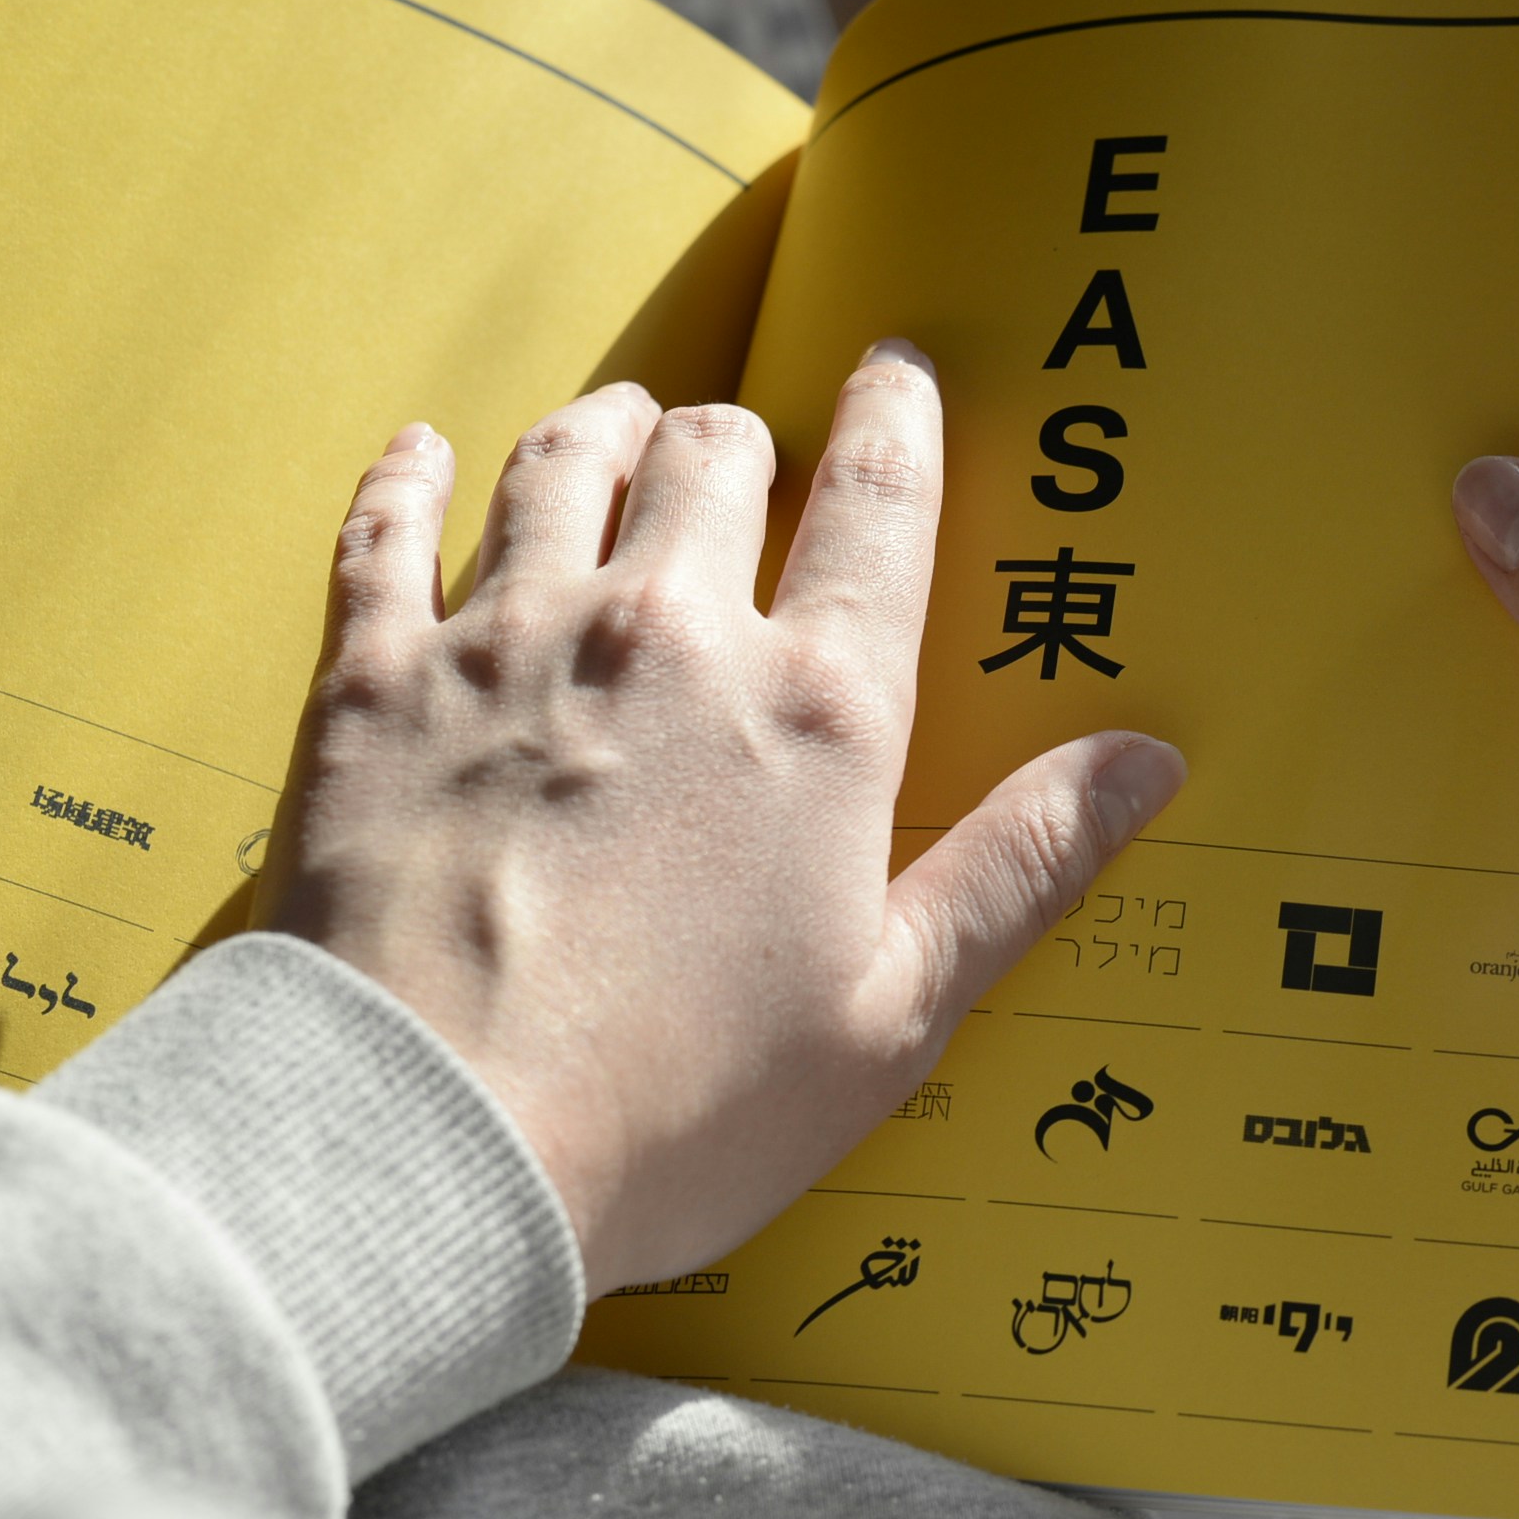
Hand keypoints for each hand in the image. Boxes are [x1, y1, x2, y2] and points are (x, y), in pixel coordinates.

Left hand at [261, 344, 1185, 1291]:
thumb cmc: (678, 1107)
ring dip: (603, 428)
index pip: (879, 503)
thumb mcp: (895, 1011)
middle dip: (743, 434)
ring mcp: (507, 643)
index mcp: (816, 710)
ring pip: (561, 459)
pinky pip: (387, 527)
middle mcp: (666, 635)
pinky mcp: (370, 682)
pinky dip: (411, 475)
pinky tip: (425, 450)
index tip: (898, 374)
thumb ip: (1022, 865)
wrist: (428, 1144)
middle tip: (748, 449)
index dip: (897, 419)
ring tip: (620, 426)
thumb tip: (1149, 761)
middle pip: (714, 452)